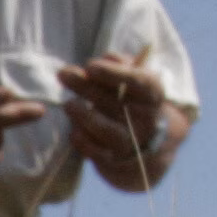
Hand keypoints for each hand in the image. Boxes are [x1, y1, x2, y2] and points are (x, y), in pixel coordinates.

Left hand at [57, 55, 181, 188]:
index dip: (113, 74)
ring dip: (85, 117)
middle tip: (64, 74)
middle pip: (115, 103)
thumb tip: (107, 57)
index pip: (137, 81)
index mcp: (152, 93)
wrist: (142, 138)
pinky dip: (83, 140)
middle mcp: (146, 118)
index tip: (90, 66)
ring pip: (107, 130)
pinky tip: (73, 130)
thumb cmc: (130, 97)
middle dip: (86, 87)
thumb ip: (120, 64)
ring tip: (69, 104)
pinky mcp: (115, 158)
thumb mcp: (132, 76)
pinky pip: (97, 152)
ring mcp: (131, 140)